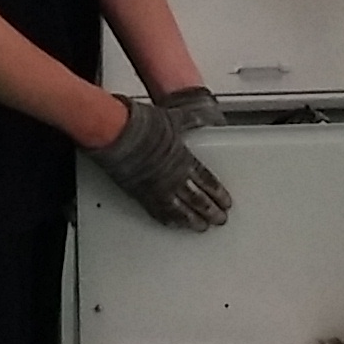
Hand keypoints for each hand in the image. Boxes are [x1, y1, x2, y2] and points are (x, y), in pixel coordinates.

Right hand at [90, 94, 232, 229]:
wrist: (117, 134)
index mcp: (185, 160)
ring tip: (201, 226)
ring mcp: (157, 189)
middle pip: (198, 200)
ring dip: (193, 220)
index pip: (207, 181)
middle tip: (219, 219)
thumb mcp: (173, 118)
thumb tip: (204, 117)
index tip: (225, 202)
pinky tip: (174, 224)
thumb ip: (191, 120)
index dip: (218, 193)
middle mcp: (174, 178)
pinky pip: (158, 212)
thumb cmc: (142, 125)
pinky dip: (169, 220)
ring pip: (181, 210)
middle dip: (211, 211)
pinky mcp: (140, 195)